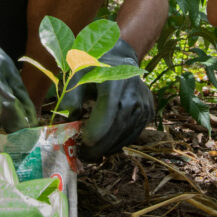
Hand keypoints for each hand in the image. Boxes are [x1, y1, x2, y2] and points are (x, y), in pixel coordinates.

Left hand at [65, 38, 153, 161]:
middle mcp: (133, 93)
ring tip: (92, 153)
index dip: (96, 132)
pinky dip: (119, 143)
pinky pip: (134, 134)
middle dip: (99, 146)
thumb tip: (68, 116)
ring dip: (109, 148)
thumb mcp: (78, 74)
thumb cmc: (95, 67)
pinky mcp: (148, 112)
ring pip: (126, 134)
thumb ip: (71, 95)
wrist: (121, 59)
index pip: (108, 113)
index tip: (82, 143)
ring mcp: (144, 104)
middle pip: (117, 128)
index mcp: (115, 82)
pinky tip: (106, 145)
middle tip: (84, 156)